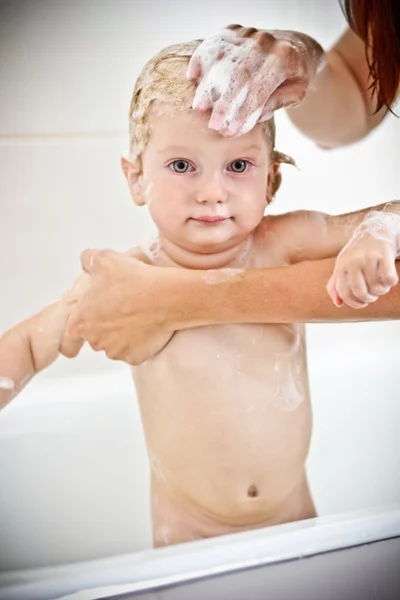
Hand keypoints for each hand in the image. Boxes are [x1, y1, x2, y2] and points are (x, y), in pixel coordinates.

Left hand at [60, 249, 174, 364]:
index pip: (66, 342)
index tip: (75, 343)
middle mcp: (96, 340)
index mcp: (82, 321)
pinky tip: (146, 327)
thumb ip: (88, 260)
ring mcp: (117, 351)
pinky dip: (139, 343)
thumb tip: (86, 262)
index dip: (70, 341)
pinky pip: (134, 352)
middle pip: (95, 339)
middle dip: (104, 328)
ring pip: (114, 346)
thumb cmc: (134, 281)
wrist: (165, 297)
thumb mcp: (105, 259)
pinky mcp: (136, 357)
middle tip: (119, 311)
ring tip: (135, 316)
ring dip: (121, 336)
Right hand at [188, 25, 323, 136]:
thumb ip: (277, 102)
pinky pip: (213, 45)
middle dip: (225, 102)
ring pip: (222, 59)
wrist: (294, 44)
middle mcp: (264, 42)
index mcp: (283, 58)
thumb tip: (255, 116)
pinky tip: (193, 76)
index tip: (230, 131)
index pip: (259, 88)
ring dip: (208, 84)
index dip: (243, 112)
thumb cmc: (295, 75)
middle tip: (213, 125)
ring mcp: (247, 34)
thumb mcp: (297, 92)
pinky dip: (201, 60)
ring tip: (199, 106)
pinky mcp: (232, 32)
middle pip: (238, 75)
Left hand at [327, 213, 399, 308]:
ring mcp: (368, 257)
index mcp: (341, 266)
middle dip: (370, 298)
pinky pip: (389, 278)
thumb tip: (338, 304)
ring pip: (376, 287)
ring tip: (382, 285)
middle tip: (375, 294)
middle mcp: (352, 261)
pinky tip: (390, 279)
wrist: (376, 229)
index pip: (344, 293)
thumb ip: (336, 284)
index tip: (363, 303)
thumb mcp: (343, 265)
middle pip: (360, 292)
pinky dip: (391, 283)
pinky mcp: (384, 254)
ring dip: (382, 290)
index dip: (354, 303)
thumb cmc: (358, 253)